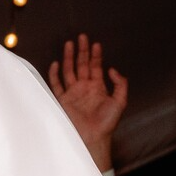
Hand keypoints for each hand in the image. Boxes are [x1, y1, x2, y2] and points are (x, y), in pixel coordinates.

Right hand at [46, 35, 127, 172]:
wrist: (91, 138)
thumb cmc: (106, 123)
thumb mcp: (120, 101)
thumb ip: (120, 84)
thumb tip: (112, 69)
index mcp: (97, 88)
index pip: (95, 67)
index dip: (96, 55)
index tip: (96, 43)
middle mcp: (84, 88)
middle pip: (82, 65)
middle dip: (82, 51)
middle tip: (82, 37)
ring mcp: (72, 94)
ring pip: (69, 71)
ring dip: (69, 57)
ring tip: (69, 44)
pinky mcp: (62, 100)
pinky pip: (56, 84)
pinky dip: (55, 74)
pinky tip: (56, 63)